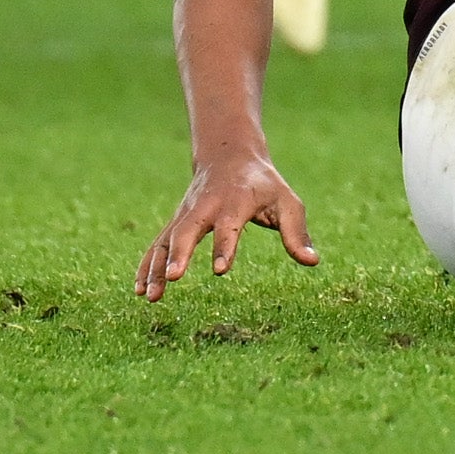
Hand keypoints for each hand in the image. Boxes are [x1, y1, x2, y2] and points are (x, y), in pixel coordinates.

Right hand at [135, 151, 317, 298]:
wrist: (229, 156)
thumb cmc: (264, 184)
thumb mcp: (286, 201)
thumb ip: (296, 231)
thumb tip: (313, 261)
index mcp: (235, 201)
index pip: (229, 225)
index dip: (225, 247)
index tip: (220, 271)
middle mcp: (205, 207)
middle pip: (188, 229)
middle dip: (180, 253)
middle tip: (175, 278)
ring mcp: (186, 215)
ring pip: (167, 240)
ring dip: (157, 267)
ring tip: (151, 297)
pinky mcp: (175, 223)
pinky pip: (157, 245)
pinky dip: (147, 266)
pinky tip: (141, 291)